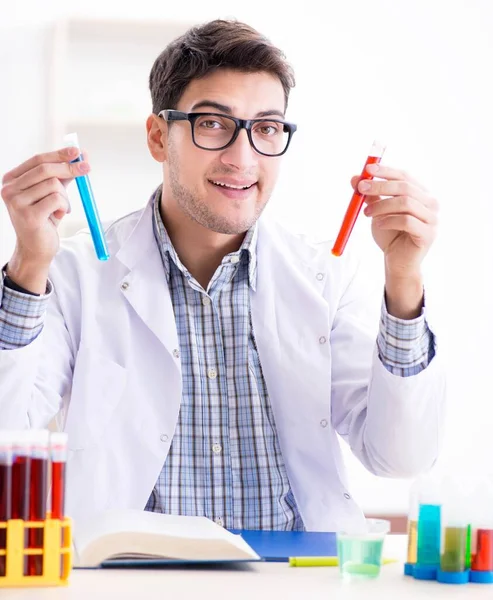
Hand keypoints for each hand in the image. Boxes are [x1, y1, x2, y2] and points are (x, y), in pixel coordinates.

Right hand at [1, 147, 89, 292]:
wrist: (36, 249)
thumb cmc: (44, 219)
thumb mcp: (51, 194)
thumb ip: (62, 176)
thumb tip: (79, 156)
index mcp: (11, 180)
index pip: (37, 160)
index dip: (59, 154)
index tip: (78, 152)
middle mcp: (9, 189)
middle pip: (45, 169)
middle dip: (69, 168)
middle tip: (87, 169)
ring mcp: (16, 202)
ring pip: (54, 185)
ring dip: (65, 197)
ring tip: (61, 209)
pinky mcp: (29, 215)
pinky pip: (57, 200)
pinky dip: (64, 207)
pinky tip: (58, 216)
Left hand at [350, 164, 438, 278]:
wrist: (396, 261)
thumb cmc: (389, 234)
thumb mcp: (377, 212)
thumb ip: (370, 195)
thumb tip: (355, 178)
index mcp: (420, 194)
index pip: (405, 176)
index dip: (386, 171)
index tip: (367, 169)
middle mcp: (430, 204)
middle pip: (405, 187)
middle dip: (381, 186)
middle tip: (361, 189)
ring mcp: (432, 219)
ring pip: (406, 203)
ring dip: (382, 205)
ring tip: (366, 214)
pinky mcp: (428, 234)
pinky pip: (407, 221)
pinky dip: (389, 220)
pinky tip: (378, 225)